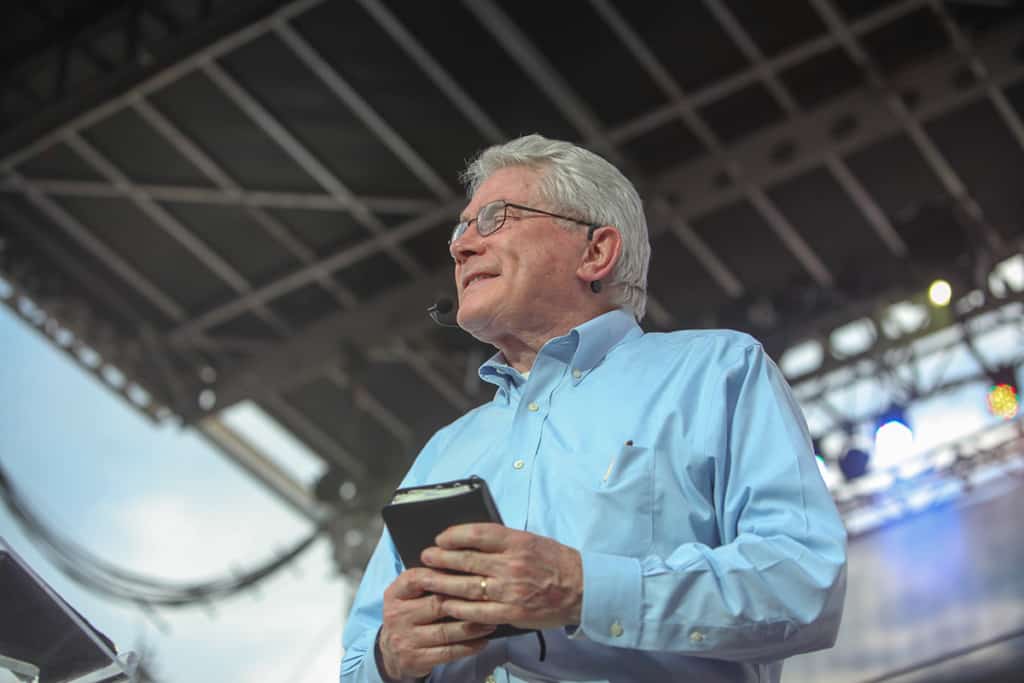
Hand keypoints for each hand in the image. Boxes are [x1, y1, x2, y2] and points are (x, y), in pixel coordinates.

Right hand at [378, 568, 495, 679]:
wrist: (392, 652)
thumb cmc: (410, 615)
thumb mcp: (409, 595)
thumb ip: (429, 579)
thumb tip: (464, 564)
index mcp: (395, 594)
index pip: (418, 578)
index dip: (444, 574)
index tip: (471, 571)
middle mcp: (396, 616)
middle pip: (437, 605)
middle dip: (467, 602)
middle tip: (490, 599)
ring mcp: (405, 639)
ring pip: (445, 631)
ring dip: (472, 627)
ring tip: (491, 622)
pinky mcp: (415, 659)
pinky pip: (447, 653)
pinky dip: (468, 647)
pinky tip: (483, 642)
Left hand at [419, 524, 582, 630]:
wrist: (581, 588)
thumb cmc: (555, 562)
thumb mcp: (531, 541)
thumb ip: (503, 541)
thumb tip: (470, 541)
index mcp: (517, 542)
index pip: (478, 534)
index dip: (455, 535)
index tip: (441, 538)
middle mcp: (512, 565)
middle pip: (466, 560)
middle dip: (441, 559)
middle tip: (426, 557)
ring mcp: (510, 590)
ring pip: (467, 587)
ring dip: (443, 583)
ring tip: (428, 579)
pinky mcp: (511, 613)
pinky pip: (478, 611)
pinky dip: (459, 608)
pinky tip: (447, 604)